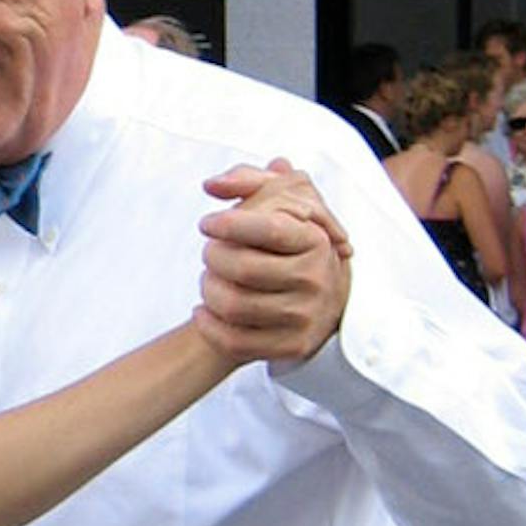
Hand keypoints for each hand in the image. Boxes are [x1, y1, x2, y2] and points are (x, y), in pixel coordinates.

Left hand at [197, 159, 351, 361]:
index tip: (208, 223)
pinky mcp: (292, 346)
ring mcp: (305, 316)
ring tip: (208, 278)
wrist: (321, 294)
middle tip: (209, 252)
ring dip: (208, 289)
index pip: (269, 229)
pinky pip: (235, 340)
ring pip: (234, 305)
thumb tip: (213, 185)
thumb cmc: (289, 240)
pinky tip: (203, 310)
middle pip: (243, 268)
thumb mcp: (280, 199)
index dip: (229, 224)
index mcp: (316, 240)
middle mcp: (315, 279)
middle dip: (213, 256)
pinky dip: (209, 325)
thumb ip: (246, 179)